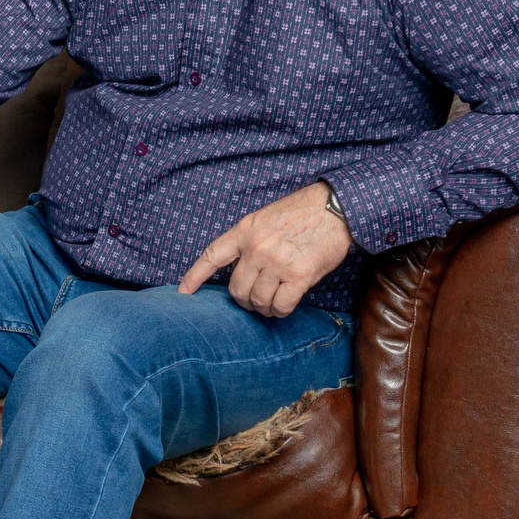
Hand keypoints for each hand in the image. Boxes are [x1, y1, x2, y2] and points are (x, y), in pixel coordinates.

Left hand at [177, 181, 351, 316]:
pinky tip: (286, 304)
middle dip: (245, 300)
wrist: (336, 208)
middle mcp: (256, 247)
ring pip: (258, 300)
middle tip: (256, 300)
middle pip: (237, 290)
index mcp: (245, 230)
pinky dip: (281, 310)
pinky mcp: (299, 275)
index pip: (212, 256)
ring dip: (265, 307)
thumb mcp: (265, 218)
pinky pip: (280, 305)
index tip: (182, 293)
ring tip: (274, 301)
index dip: (194, 277)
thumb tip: (242, 270)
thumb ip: (250, 242)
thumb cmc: (303, 213)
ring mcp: (276, 261)